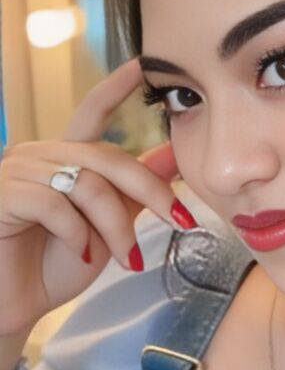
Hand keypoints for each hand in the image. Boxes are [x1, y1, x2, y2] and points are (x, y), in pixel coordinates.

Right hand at [0, 59, 195, 339]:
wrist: (15, 305)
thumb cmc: (55, 264)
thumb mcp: (108, 224)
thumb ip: (136, 188)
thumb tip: (174, 150)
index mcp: (65, 158)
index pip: (92, 112)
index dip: (116, 87)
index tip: (143, 63)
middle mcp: (40, 155)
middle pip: (108, 158)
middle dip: (151, 192)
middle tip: (181, 223)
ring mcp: (17, 172)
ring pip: (88, 184)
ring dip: (116, 226)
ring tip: (129, 259)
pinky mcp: (2, 195)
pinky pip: (54, 204)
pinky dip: (77, 231)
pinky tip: (81, 251)